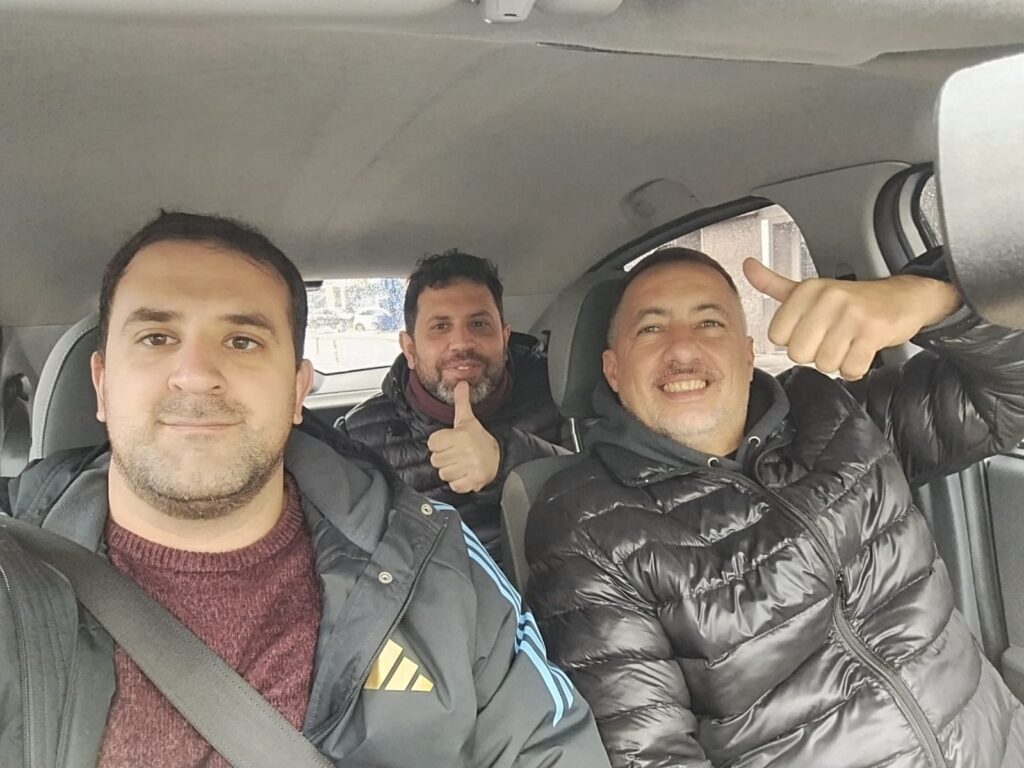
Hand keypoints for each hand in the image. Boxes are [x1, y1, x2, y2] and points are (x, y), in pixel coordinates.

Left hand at [427, 381, 500, 493]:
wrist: (500, 458)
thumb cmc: (479, 439)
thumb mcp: (468, 420)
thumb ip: (461, 402)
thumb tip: (461, 383)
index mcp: (461, 436)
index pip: (432, 443)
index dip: (440, 443)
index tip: (450, 442)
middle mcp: (465, 452)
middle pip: (435, 460)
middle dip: (444, 458)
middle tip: (456, 453)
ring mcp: (469, 468)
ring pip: (443, 474)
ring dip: (450, 471)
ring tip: (461, 463)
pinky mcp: (473, 482)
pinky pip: (453, 485)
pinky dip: (458, 482)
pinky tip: (465, 473)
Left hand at [743, 257, 960, 379]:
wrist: (903, 297)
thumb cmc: (851, 299)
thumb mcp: (809, 289)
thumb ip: (774, 283)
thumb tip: (747, 267)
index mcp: (807, 290)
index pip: (778, 336)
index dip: (794, 339)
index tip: (811, 329)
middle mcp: (828, 298)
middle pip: (799, 353)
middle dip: (815, 353)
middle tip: (831, 338)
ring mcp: (851, 315)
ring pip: (825, 364)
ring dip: (837, 361)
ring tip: (847, 343)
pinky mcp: (873, 332)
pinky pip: (851, 369)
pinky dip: (855, 368)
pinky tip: (861, 351)